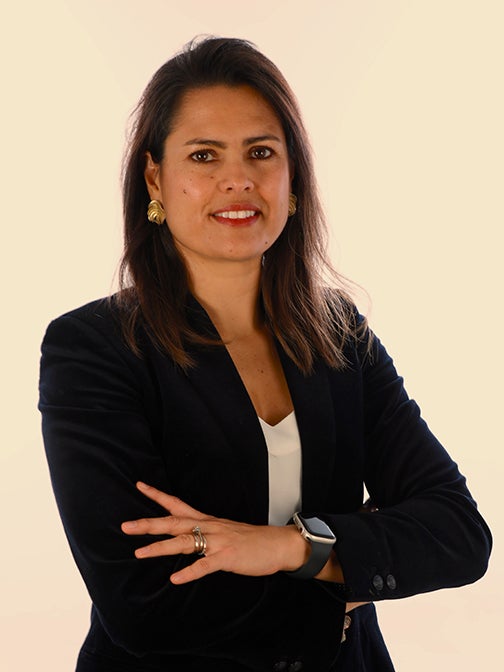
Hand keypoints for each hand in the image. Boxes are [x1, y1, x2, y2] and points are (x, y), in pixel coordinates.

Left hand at [121, 482, 309, 584]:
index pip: (177, 504)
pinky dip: (189, 572)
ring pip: (184, 542)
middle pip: (173, 523)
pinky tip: (175, 580)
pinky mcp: (227, 558)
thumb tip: (185, 536)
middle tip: (126, 527)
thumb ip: (203, 533)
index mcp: (207, 520)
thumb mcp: (223, 531)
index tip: (139, 485)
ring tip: (139, 554)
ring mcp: (217, 542)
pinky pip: (204, 565)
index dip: (158, 495)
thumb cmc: (249, 539)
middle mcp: (209, 527)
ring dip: (160, 548)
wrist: (276, 544)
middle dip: (148, 524)